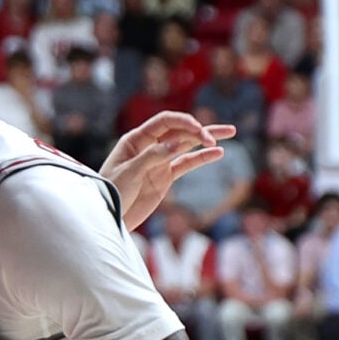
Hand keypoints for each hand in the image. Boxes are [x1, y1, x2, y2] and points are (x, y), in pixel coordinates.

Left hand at [106, 113, 234, 230]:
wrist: (109, 217)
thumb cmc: (110, 192)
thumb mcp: (129, 173)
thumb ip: (152, 157)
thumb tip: (177, 143)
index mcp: (136, 139)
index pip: (164, 122)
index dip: (183, 122)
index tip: (199, 129)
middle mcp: (149, 146)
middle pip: (179, 131)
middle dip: (198, 131)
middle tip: (214, 138)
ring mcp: (159, 161)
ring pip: (186, 145)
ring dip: (206, 138)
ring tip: (229, 133)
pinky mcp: (165, 177)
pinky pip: (187, 164)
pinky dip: (202, 158)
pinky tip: (218, 153)